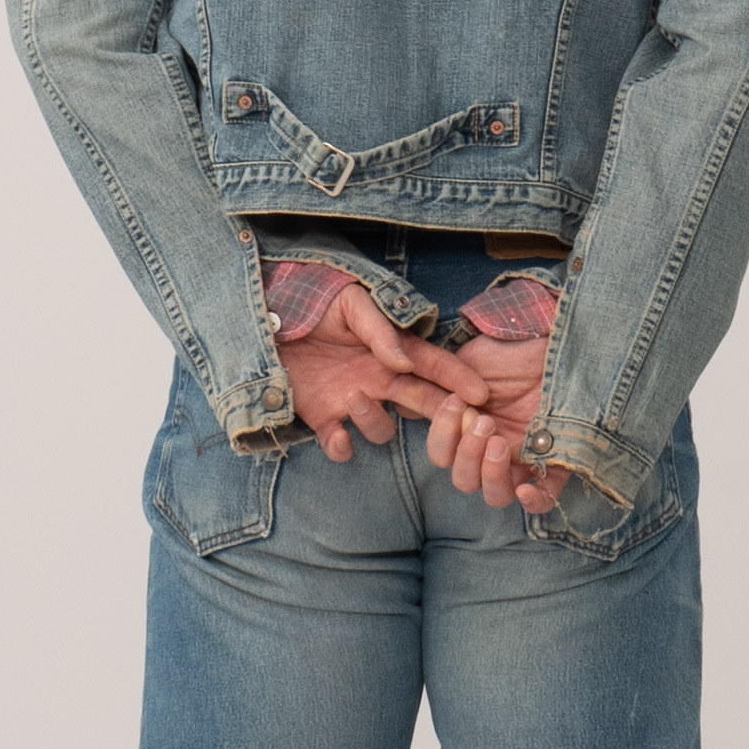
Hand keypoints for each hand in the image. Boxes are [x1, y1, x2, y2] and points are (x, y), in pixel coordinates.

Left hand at [278, 282, 488, 462]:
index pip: (432, 366)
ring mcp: (352, 402)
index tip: (480, 392)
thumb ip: (379, 330)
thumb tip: (403, 362)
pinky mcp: (322, 418)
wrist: (268, 317)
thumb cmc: (314, 302)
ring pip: (382, 429)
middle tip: (457, 424)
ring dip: (374, 420)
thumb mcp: (351, 303)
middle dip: (442, 414)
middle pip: (420, 403)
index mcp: (391, 351)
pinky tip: (338, 434)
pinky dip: (342, 447)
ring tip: (353, 396)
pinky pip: (341, 445)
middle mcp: (378, 380)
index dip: (457, 378)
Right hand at [424, 332, 573, 512]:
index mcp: (468, 430)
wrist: (557, 345)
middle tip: (484, 421)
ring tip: (499, 444)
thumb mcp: (471, 363)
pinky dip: (533, 502)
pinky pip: (544, 500)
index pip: (442, 455)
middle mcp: (491, 450)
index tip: (457, 403)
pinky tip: (525, 489)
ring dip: (490, 475)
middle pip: (464, 481)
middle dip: (467, 453)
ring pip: (496, 495)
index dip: (442, 437)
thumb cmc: (514, 352)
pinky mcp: (556, 463)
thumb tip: (409, 409)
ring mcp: (523, 460)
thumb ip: (443, 385)